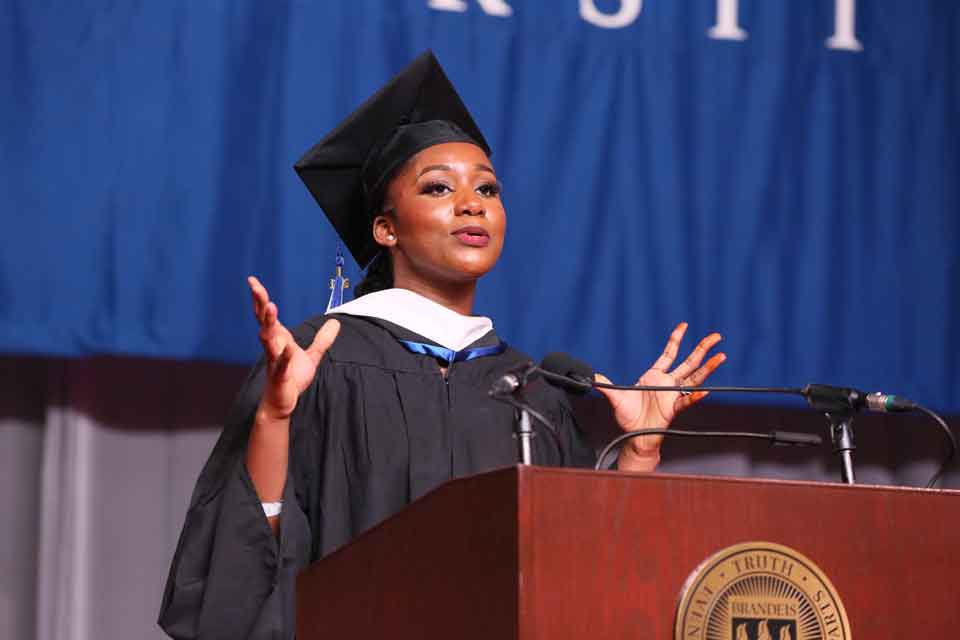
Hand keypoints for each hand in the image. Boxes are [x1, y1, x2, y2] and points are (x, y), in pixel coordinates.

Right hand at [248, 276, 339, 418]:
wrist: (283, 402)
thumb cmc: (291, 378)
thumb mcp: (311, 356)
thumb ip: (322, 340)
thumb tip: (336, 322)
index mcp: (278, 339)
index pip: (266, 315)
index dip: (260, 298)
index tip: (252, 281)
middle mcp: (273, 346)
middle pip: (264, 321)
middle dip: (260, 304)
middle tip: (255, 287)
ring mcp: (274, 360)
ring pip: (268, 339)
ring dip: (269, 323)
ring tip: (271, 307)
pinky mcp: (279, 375)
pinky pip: (281, 363)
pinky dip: (284, 356)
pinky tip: (288, 347)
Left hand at [595, 322, 724, 465]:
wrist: (633, 435)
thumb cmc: (627, 416)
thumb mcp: (614, 397)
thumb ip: (606, 384)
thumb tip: (594, 376)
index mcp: (654, 375)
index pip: (669, 353)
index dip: (676, 339)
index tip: (684, 325)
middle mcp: (667, 383)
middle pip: (689, 361)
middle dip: (702, 348)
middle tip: (716, 336)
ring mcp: (672, 395)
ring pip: (694, 378)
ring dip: (708, 368)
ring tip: (721, 357)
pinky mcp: (673, 408)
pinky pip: (687, 401)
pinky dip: (695, 396)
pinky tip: (705, 391)